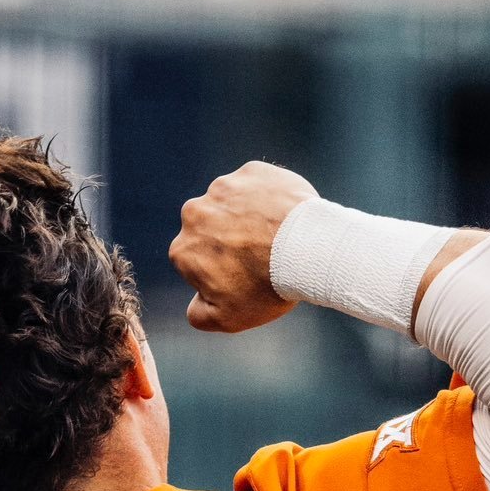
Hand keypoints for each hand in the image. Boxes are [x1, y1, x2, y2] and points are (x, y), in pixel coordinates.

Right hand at [170, 161, 318, 331]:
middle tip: (264, 257)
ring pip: (235, 206)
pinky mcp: (251, 172)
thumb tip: (193, 306)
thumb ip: (199, 315)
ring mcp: (223, 189)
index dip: (222, 272)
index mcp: (183, 249)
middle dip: (232, 242)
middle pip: (213, 230)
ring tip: (279, 238)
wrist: (306, 249)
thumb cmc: (268, 287)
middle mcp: (194, 213)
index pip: (197, 262)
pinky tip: (286, 218)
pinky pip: (258, 186)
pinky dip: (270, 200)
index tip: (246, 278)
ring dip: (251, 219)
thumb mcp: (229, 318)